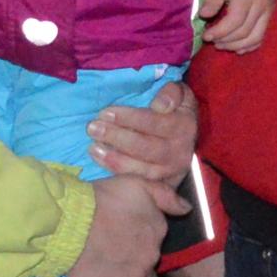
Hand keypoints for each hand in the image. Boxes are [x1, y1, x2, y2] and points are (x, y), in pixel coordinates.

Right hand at [65, 174, 170, 276]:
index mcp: (158, 226)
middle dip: (138, 254)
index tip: (123, 230)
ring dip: (137, 276)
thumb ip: (165, 195)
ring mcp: (141, 274)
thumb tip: (187, 209)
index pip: (157, 235)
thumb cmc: (98, 200)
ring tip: (114, 268)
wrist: (68, 224)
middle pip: (152, 257)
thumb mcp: (135, 183)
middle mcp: (154, 252)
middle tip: (114, 248)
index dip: (140, 234)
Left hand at [84, 80, 198, 182]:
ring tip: (93, 146)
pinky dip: (116, 170)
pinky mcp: (159, 184)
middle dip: (117, 137)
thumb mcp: (181, 95)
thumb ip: (173, 92)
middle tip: (92, 127)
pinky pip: (136, 180)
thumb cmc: (174, 112)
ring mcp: (169, 171)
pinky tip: (99, 158)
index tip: (107, 112)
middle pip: (145, 147)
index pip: (155, 122)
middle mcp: (179, 151)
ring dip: (114, 157)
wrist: (183, 142)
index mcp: (184, 125)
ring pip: (140, 167)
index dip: (131, 118)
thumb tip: (160, 105)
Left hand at [198, 0, 275, 53]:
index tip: (206, 36)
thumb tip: (204, 15)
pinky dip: (248, 47)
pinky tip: (236, 48)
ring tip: (221, 45)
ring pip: (254, 39)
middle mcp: (263, 5)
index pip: (234, 20)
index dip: (219, 32)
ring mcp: (270, 14)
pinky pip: (262, 39)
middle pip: (244, 32)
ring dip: (235, 46)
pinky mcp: (272, 20)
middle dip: (225, 40)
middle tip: (211, 40)